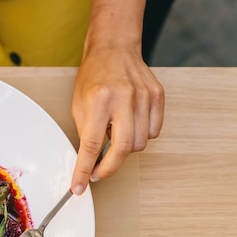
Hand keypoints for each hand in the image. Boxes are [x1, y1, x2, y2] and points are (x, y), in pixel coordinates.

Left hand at [70, 45, 164, 193]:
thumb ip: (86, 134)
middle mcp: (123, 98)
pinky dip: (140, 136)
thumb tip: (90, 164)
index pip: (91, 146)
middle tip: (96, 173)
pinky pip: (153, 132)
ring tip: (113, 134)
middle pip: (123, 149)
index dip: (84, 170)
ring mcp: (144, 97)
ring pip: (139, 143)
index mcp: (99, 100)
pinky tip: (129, 124)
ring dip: (124, 148)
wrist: (114, 49)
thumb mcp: (79, 105)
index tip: (79, 187)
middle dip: (108, 169)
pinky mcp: (158, 97)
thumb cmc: (93, 77)